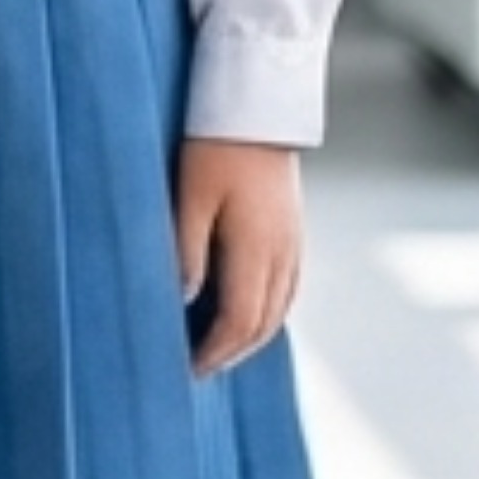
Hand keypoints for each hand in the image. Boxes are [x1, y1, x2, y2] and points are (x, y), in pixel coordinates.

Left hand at [175, 136, 301, 376]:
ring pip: (279, 310)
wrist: (257, 107)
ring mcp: (293, 243)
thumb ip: (187, 250)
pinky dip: (267, 312)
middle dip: (232, 353)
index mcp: (256, 250)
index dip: (216, 351)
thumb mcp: (189, 196)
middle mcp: (283, 254)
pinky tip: (248, 312)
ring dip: (251, 336)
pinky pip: (286, 288)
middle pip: (264, 324)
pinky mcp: (294, 231)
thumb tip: (185, 301)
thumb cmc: (213, 146)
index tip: (190, 370)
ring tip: (220, 350)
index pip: (240, 321)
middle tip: (200, 370)